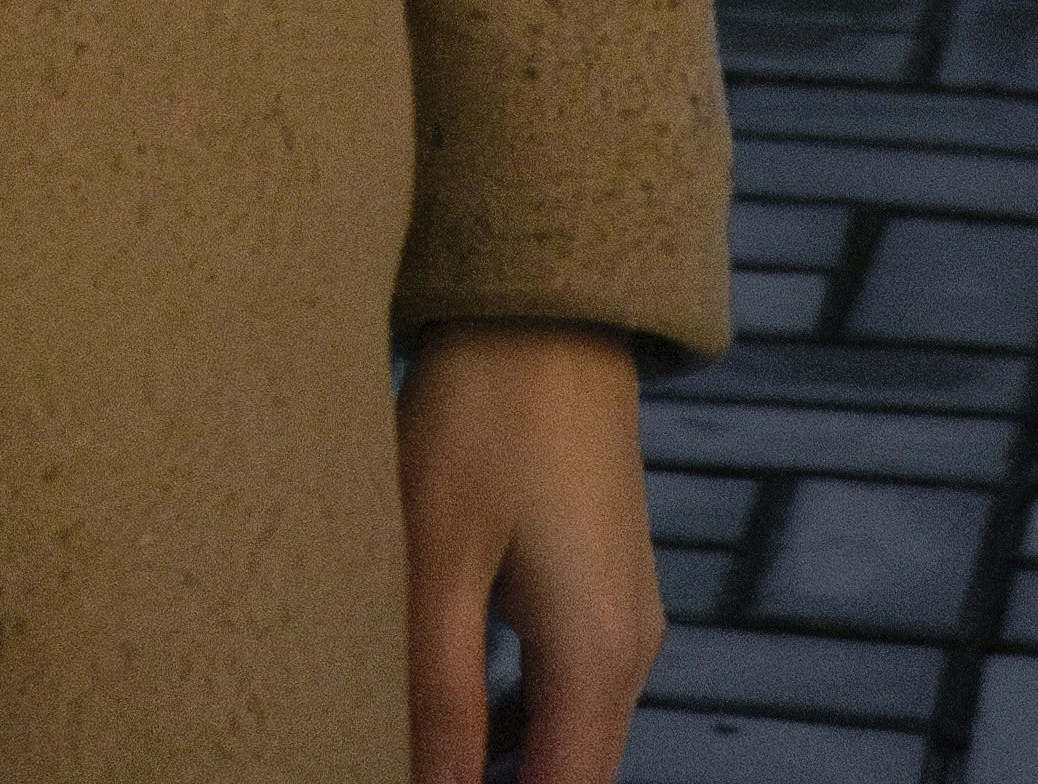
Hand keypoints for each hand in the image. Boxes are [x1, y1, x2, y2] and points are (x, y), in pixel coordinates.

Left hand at [400, 322, 661, 783]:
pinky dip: (518, 708)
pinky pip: (569, 679)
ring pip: (569, 730)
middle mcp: (629, 646)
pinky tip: (451, 687)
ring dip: (504, 755)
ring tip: (418, 740)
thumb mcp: (438, 552)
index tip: (427, 783)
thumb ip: (439, 689)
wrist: (547, 302)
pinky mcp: (606, 577)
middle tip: (408, 758)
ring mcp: (625, 610)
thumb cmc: (483, 413)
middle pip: (570, 773)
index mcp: (597, 656)